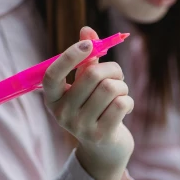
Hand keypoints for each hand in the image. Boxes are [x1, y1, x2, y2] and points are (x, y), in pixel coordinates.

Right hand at [43, 26, 134, 179]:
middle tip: (117, 74)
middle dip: (112, 69)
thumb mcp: (86, 84)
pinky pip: (121, 103)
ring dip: (122, 86)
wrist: (104, 149)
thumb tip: (87, 29)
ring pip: (110, 88)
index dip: (69, 57)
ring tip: (121, 93)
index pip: (52, 75)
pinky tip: (124, 108)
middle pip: (92, 76)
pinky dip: (128, 100)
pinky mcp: (100, 136)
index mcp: (52, 98)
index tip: (88, 45)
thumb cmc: (95, 108)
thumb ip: (86, 58)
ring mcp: (80, 127)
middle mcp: (62, 114)